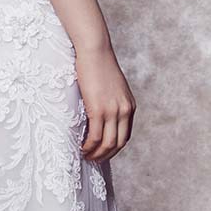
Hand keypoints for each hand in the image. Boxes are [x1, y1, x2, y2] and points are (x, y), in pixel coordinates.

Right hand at [75, 43, 136, 162]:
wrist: (95, 50)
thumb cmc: (98, 63)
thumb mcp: (111, 85)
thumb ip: (111, 100)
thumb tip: (101, 110)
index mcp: (129, 106)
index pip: (125, 135)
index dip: (114, 148)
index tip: (102, 152)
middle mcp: (124, 111)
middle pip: (119, 143)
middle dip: (106, 155)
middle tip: (93, 160)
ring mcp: (113, 111)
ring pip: (107, 143)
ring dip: (96, 154)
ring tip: (85, 156)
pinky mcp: (99, 109)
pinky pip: (95, 135)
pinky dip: (89, 145)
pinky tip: (81, 147)